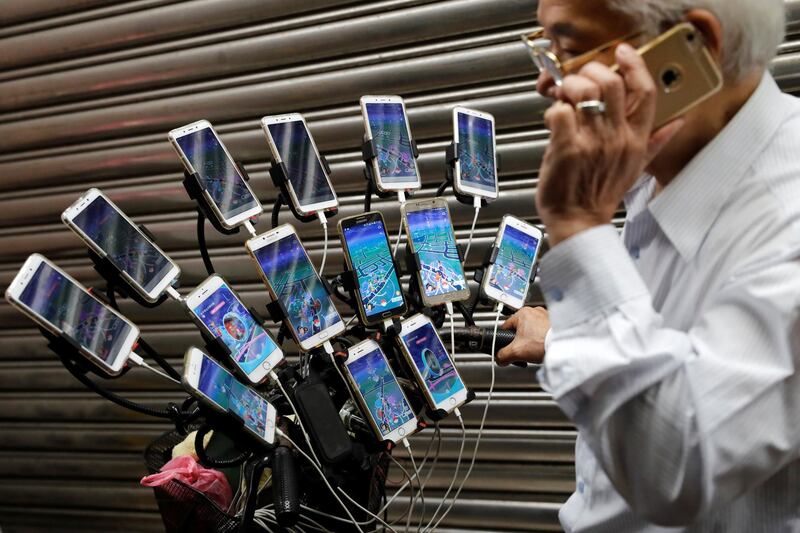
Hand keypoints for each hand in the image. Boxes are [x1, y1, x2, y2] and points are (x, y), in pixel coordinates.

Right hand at [496, 307, 549, 365]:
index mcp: (522, 313)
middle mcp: (534, 311)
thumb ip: (503, 355)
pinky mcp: (554, 321)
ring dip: (530, 339)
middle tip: (523, 350)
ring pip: (531, 329)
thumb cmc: (543, 343)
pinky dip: (540, 338)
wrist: (563, 346)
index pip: (506, 326)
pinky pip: (542, 330)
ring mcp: (545, 315)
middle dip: (519, 340)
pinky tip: (542, 345)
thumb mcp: (516, 352)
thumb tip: (500, 358)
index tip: (508, 347)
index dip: (505, 339)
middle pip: (519, 328)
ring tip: (534, 348)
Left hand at [537, 43, 684, 245]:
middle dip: (589, 71)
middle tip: (577, 79)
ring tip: (562, 100)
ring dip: (566, 88)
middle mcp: (618, 138)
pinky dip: (552, 111)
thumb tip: (677, 123)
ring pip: (582, 91)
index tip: (622, 52)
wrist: (579, 222)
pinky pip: (559, 111)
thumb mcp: (635, 168)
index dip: (634, 65)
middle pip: (611, 82)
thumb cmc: (600, 195)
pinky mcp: (567, 147)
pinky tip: (553, 123)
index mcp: (636, 139)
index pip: (646, 91)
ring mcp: (593, 141)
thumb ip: (655, 142)